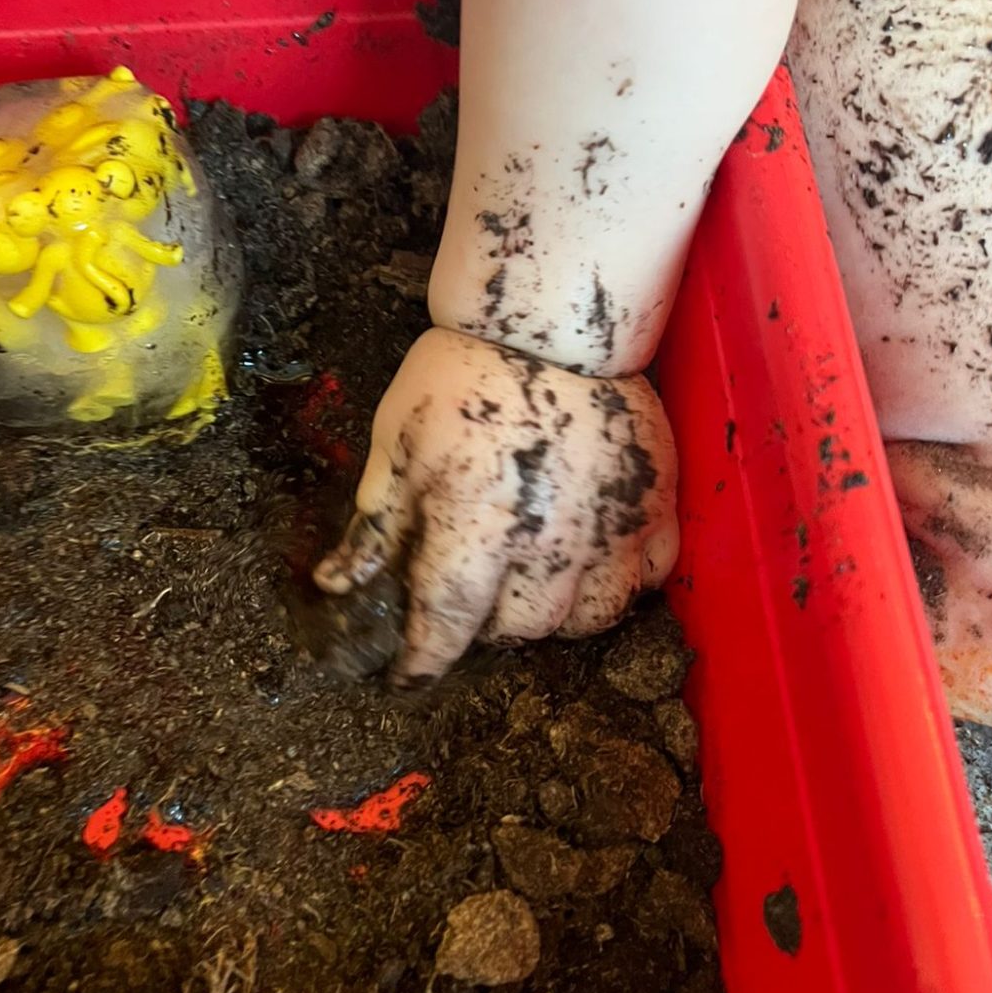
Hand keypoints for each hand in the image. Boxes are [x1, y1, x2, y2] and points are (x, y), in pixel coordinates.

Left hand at [313, 327, 678, 687]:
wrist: (550, 318)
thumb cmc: (461, 373)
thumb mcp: (396, 441)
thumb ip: (374, 521)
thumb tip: (336, 585)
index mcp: (475, 524)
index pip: (445, 623)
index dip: (423, 660)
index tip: (409, 674)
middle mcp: (548, 539)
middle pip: (520, 628)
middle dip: (487, 626)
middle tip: (473, 596)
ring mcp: (611, 524)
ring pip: (588, 617)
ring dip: (553, 615)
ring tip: (531, 584)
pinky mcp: (656, 502)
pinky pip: (649, 577)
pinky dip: (620, 585)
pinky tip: (593, 562)